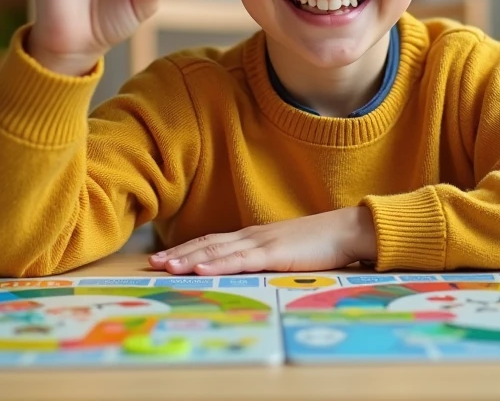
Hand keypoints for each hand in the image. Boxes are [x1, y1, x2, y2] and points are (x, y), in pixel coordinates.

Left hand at [147, 207, 377, 274]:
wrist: (346, 229)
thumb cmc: (320, 243)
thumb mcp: (286, 250)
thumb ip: (266, 257)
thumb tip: (248, 268)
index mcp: (254, 236)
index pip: (212, 241)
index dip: (187, 249)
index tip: (164, 257)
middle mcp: (252, 236)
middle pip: (208, 244)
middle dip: (179, 254)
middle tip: (152, 263)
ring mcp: (262, 243)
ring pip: (217, 252)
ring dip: (189, 259)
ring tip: (166, 267)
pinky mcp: (274, 253)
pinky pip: (241, 260)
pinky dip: (218, 264)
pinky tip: (201, 269)